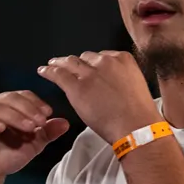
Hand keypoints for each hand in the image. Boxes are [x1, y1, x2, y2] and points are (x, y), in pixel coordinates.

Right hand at [0, 91, 69, 183]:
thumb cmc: (8, 155)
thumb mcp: (32, 145)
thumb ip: (47, 133)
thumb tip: (66, 123)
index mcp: (6, 105)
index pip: (22, 96)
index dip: (35, 102)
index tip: (48, 113)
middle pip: (9, 98)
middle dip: (27, 109)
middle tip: (40, 121)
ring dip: (13, 116)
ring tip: (28, 127)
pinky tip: (2, 128)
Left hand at [37, 51, 162, 144]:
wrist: (136, 127)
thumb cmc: (139, 114)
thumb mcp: (135, 86)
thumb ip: (122, 79)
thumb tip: (112, 84)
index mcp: (123, 59)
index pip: (102, 57)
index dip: (93, 63)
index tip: (88, 69)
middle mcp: (105, 62)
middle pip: (85, 58)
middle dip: (77, 64)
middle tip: (68, 67)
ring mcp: (90, 73)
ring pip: (70, 63)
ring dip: (60, 63)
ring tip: (52, 64)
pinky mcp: (77, 87)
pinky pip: (58, 74)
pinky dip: (49, 72)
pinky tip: (43, 71)